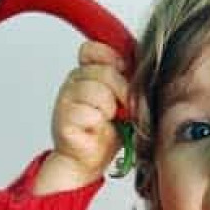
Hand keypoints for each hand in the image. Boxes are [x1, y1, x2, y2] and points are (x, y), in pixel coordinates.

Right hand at [33, 40, 129, 193]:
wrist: (89, 160)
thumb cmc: (109, 130)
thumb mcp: (125, 98)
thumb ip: (129, 78)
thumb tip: (145, 66)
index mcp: (87, 72)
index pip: (92, 49)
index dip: (111, 59)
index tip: (122, 74)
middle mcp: (74, 81)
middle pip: (104, 72)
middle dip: (122, 91)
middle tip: (122, 108)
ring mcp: (65, 98)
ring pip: (98, 91)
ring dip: (109, 109)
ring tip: (107, 119)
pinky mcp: (63, 118)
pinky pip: (89, 112)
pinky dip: (98, 122)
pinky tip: (96, 128)